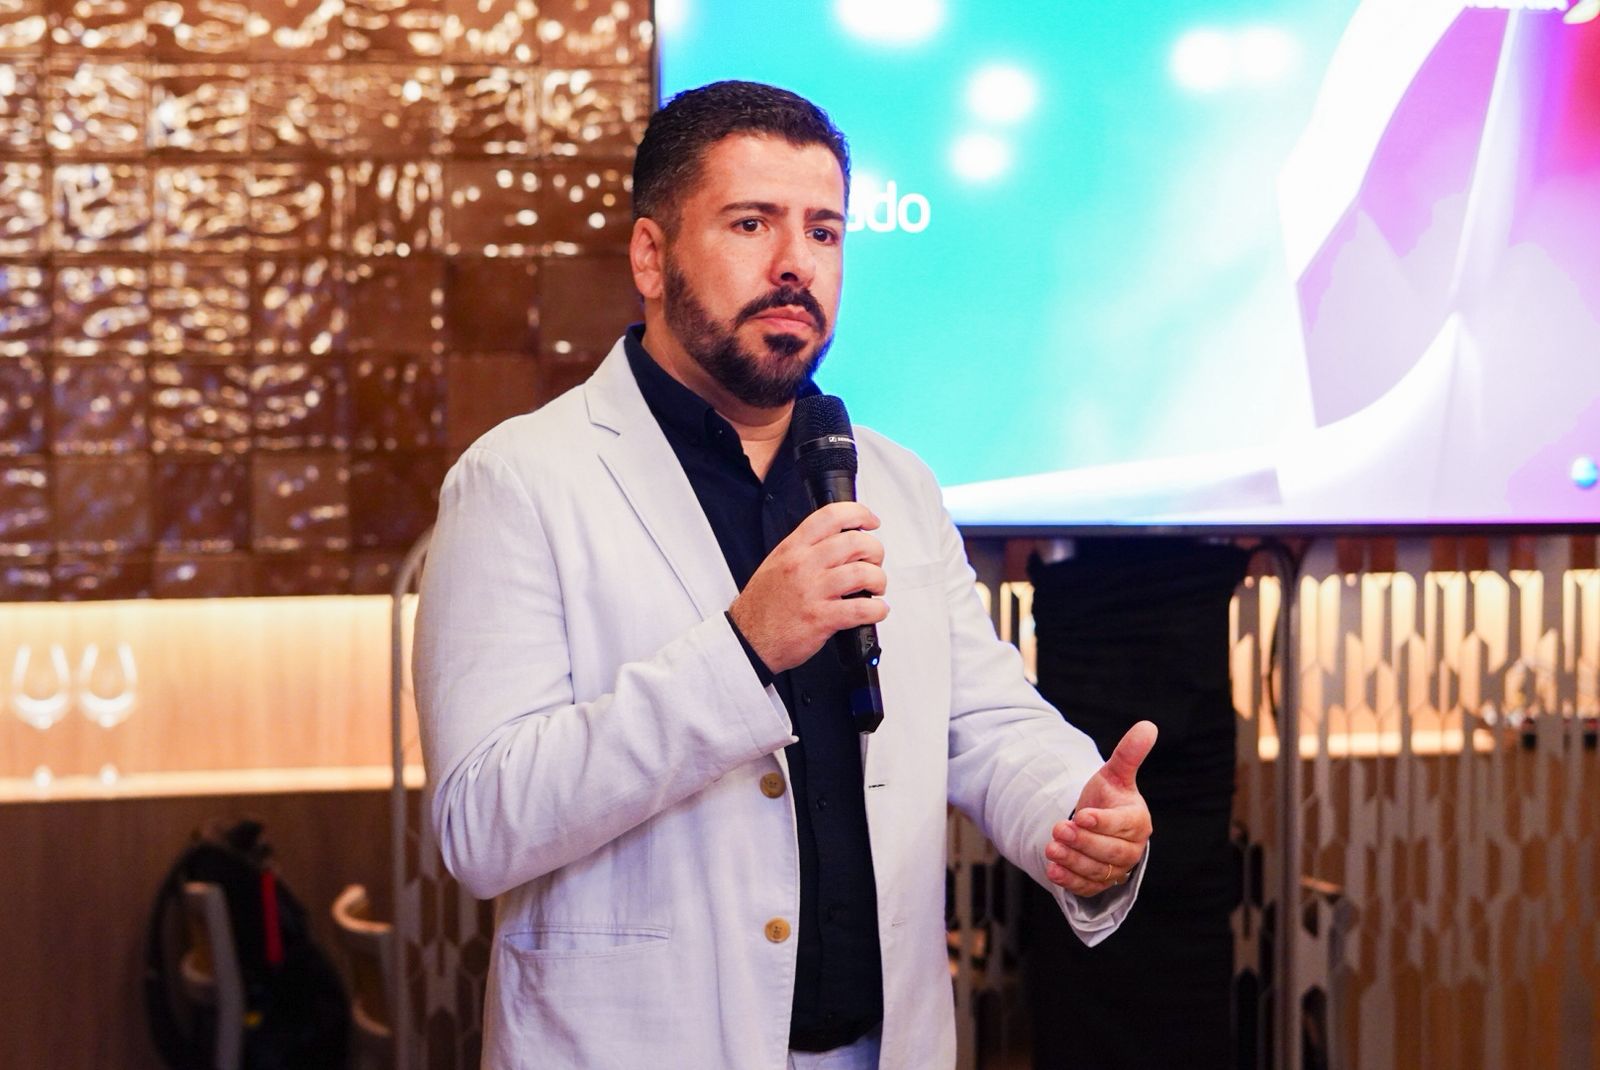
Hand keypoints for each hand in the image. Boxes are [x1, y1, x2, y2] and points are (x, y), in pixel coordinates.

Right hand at [728, 501, 888, 673]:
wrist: (748, 639)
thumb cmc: (763, 606)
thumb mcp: (777, 564)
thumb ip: (805, 550)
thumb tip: (839, 542)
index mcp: (793, 548)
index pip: (830, 516)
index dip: (858, 513)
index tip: (871, 522)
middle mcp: (803, 565)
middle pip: (854, 542)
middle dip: (875, 551)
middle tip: (874, 563)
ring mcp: (812, 591)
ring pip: (862, 573)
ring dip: (879, 580)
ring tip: (876, 588)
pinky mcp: (821, 618)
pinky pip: (861, 609)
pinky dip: (877, 610)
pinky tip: (876, 611)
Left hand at [1044, 720, 1156, 897]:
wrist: (1095, 823)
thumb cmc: (1108, 796)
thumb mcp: (1115, 774)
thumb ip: (1129, 754)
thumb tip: (1148, 726)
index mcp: (1137, 821)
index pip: (1122, 825)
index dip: (1102, 822)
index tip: (1082, 816)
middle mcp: (1130, 849)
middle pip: (1109, 851)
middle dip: (1082, 842)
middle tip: (1059, 829)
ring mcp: (1115, 869)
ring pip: (1096, 871)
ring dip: (1072, 860)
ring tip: (1051, 847)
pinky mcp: (1099, 884)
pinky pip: (1086, 887)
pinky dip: (1069, 881)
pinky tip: (1053, 870)